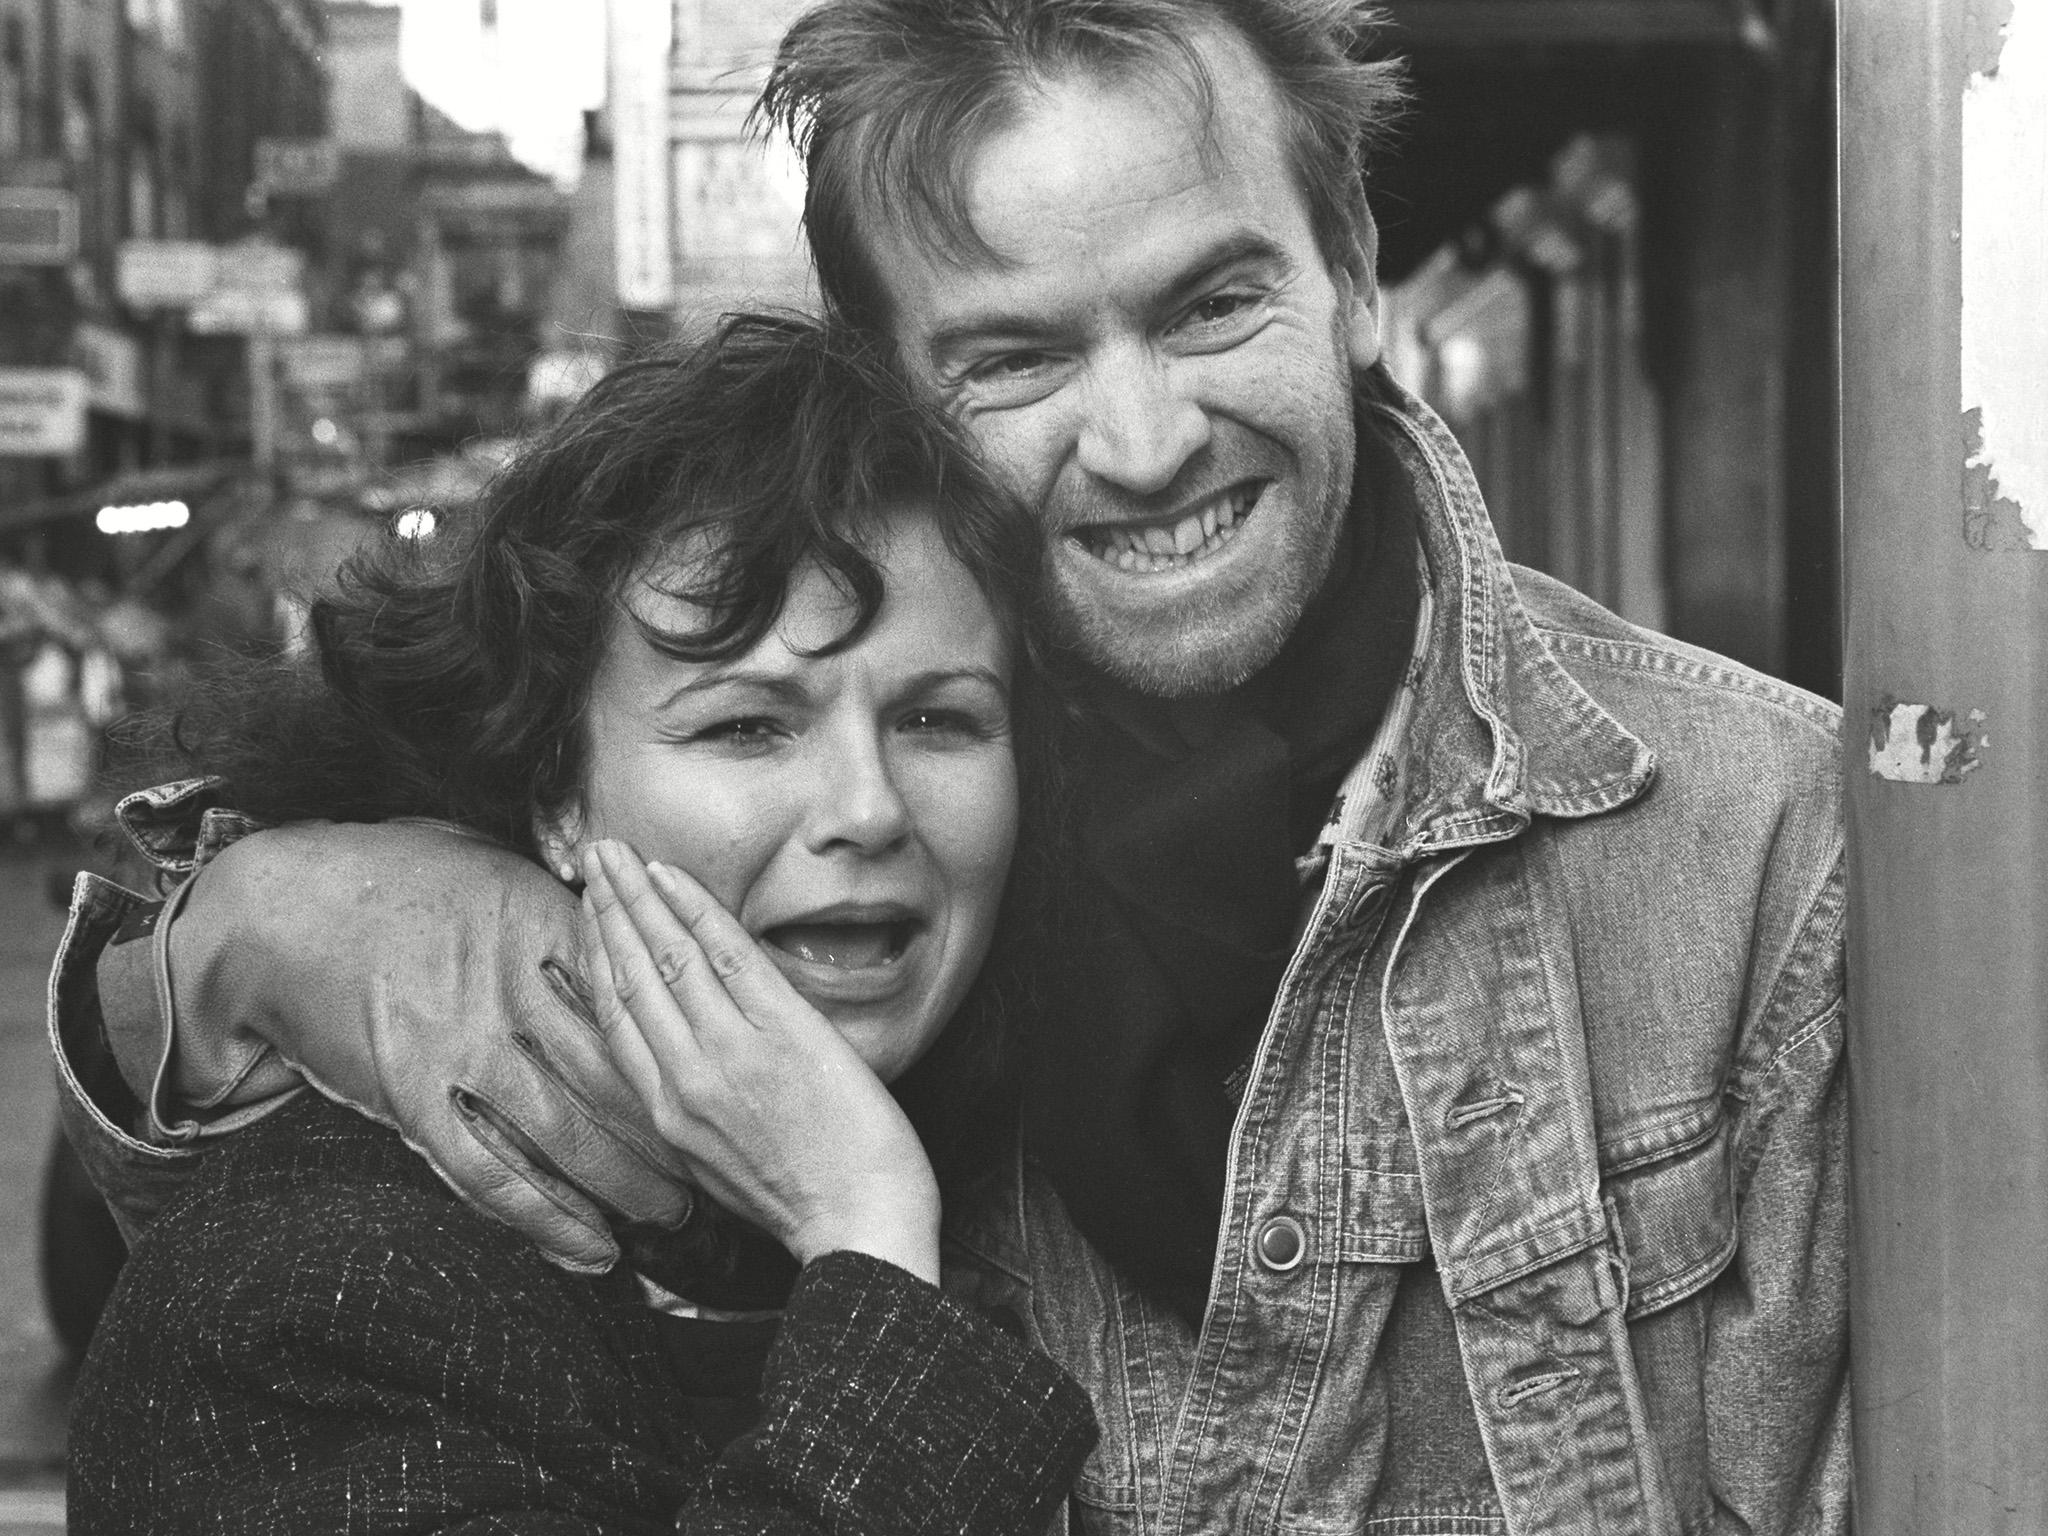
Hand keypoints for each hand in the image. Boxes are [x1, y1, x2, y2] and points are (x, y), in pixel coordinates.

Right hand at [169, 821, 695, 1269]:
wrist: (286, 905)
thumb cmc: (402, 879)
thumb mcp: (499, 870)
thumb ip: (569, 911)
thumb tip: (642, 940)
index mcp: (543, 926)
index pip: (639, 1003)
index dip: (686, 1051)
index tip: (724, 1084)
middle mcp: (510, 990)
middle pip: (617, 1075)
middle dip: (673, 1130)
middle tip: (714, 1165)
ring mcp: (460, 1046)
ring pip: (566, 1134)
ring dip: (625, 1184)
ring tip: (669, 1214)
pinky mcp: (410, 1095)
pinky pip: (489, 1173)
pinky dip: (545, 1219)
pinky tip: (589, 1248)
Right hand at [581, 839, 940, 1284]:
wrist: (862, 1227)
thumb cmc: (806, 1201)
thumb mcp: (722, 1164)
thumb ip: (693, 1112)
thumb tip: (682, 1068)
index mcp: (668, 1115)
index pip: (615, 1019)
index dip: (596, 957)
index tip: (587, 915)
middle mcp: (685, 1080)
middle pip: (628, 977)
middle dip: (606, 911)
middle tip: (592, 860)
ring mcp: (730, 1054)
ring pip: (666, 958)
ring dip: (637, 896)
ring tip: (617, 855)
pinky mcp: (781, 1034)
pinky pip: (727, 957)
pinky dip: (695, 910)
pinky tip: (672, 877)